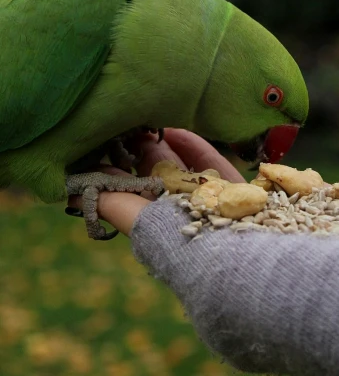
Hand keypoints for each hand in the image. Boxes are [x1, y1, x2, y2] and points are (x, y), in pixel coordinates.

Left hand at [67, 128, 244, 234]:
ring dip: (167, 144)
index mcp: (155, 221)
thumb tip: (67, 194)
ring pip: (184, 166)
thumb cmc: (173, 237)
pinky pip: (212, 162)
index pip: (132, 187)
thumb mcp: (133, 218)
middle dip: (142, 150)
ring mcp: (208, 199)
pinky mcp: (234, 189)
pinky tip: (178, 127)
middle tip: (128, 122)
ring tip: (151, 120)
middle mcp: (179, 211)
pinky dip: (194, 145)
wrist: (230, 255)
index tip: (107, 138)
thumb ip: (107, 202)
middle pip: (158, 174)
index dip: (120, 164)